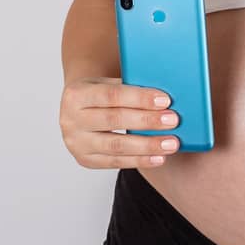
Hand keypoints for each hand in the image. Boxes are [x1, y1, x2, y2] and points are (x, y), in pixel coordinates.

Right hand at [59, 76, 182, 169]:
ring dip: (147, 145)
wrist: (76, 110)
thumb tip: (165, 98)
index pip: (112, 95)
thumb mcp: (107, 83)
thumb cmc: (99, 94)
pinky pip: (115, 162)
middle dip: (147, 121)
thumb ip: (129, 87)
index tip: (165, 100)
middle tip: (173, 121)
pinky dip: (139, 160)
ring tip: (171, 143)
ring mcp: (76, 143)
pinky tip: (158, 158)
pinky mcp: (84, 160)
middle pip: (114, 120)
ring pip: (116, 146)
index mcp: (76, 94)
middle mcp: (71, 119)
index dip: (139, 98)